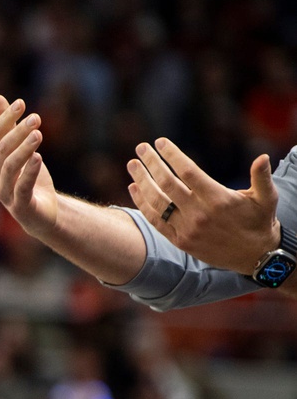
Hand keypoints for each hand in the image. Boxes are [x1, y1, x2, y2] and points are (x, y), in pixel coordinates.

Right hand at [0, 95, 54, 236]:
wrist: (40, 211)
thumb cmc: (27, 177)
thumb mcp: (18, 148)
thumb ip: (6, 126)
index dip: (6, 118)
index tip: (21, 103)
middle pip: (2, 150)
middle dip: (18, 132)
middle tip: (36, 118)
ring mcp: (3, 192)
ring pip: (10, 167)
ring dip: (24, 149)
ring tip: (38, 134)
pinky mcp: (19, 206)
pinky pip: (22, 187)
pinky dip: (29, 172)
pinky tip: (39, 157)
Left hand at [127, 138, 280, 273]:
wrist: (255, 257)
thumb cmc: (260, 221)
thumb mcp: (266, 199)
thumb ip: (262, 177)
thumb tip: (263, 156)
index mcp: (218, 199)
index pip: (188, 172)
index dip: (172, 155)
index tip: (160, 142)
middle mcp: (199, 214)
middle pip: (167, 184)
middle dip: (151, 163)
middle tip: (141, 147)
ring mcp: (187, 229)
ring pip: (157, 202)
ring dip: (141, 181)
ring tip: (132, 164)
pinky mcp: (180, 241)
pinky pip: (156, 220)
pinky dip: (142, 204)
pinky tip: (134, 188)